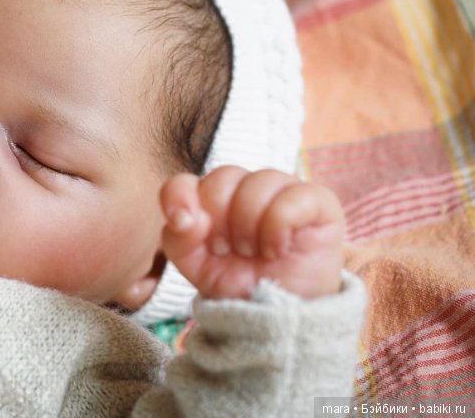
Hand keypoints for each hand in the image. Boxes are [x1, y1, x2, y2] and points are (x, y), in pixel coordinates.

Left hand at [160, 166, 345, 299]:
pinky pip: (293, 196)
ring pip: (258, 183)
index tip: (190, 232)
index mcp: (214, 196)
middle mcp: (248, 186)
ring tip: (254, 252)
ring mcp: (284, 189)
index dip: (181, 202)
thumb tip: (185, 216)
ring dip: (249, 227)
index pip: (185, 180)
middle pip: (222, 177)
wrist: (280, 318)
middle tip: (229, 249)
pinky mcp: (319, 201)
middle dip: (220, 220)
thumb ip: (178, 237)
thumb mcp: (196, 266)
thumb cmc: (239, 284)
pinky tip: (276, 249)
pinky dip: (278, 227)